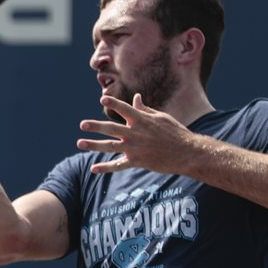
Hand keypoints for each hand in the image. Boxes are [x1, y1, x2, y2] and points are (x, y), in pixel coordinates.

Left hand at [77, 93, 199, 174]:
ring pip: (111, 146)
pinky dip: (106, 168)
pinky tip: (93, 169)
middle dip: (96, 126)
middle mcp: (137, 133)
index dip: (114, 103)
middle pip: (112, 129)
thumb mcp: (161, 117)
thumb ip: (144, 109)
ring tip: (80, 143)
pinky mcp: (138, 162)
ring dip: (94, 145)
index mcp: (143, 120)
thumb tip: (135, 98)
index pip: (125, 109)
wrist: (188, 153)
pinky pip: (119, 165)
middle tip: (82, 124)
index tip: (103, 99)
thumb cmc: (175, 132)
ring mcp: (136, 148)